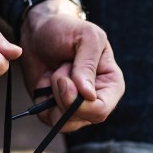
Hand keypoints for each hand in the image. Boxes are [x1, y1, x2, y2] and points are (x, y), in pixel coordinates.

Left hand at [18, 0, 124, 131]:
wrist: (40, 32)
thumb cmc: (68, 30)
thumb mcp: (85, 37)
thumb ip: (88, 65)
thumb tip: (88, 95)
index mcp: (111, 84)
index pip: (100, 110)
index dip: (79, 103)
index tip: (64, 80)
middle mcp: (96, 101)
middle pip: (79, 118)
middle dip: (62, 94)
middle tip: (59, 69)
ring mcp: (75, 108)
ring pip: (62, 122)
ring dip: (52, 94)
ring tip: (55, 72)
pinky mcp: (55, 110)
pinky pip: (46, 117)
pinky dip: (41, 98)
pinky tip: (46, 81)